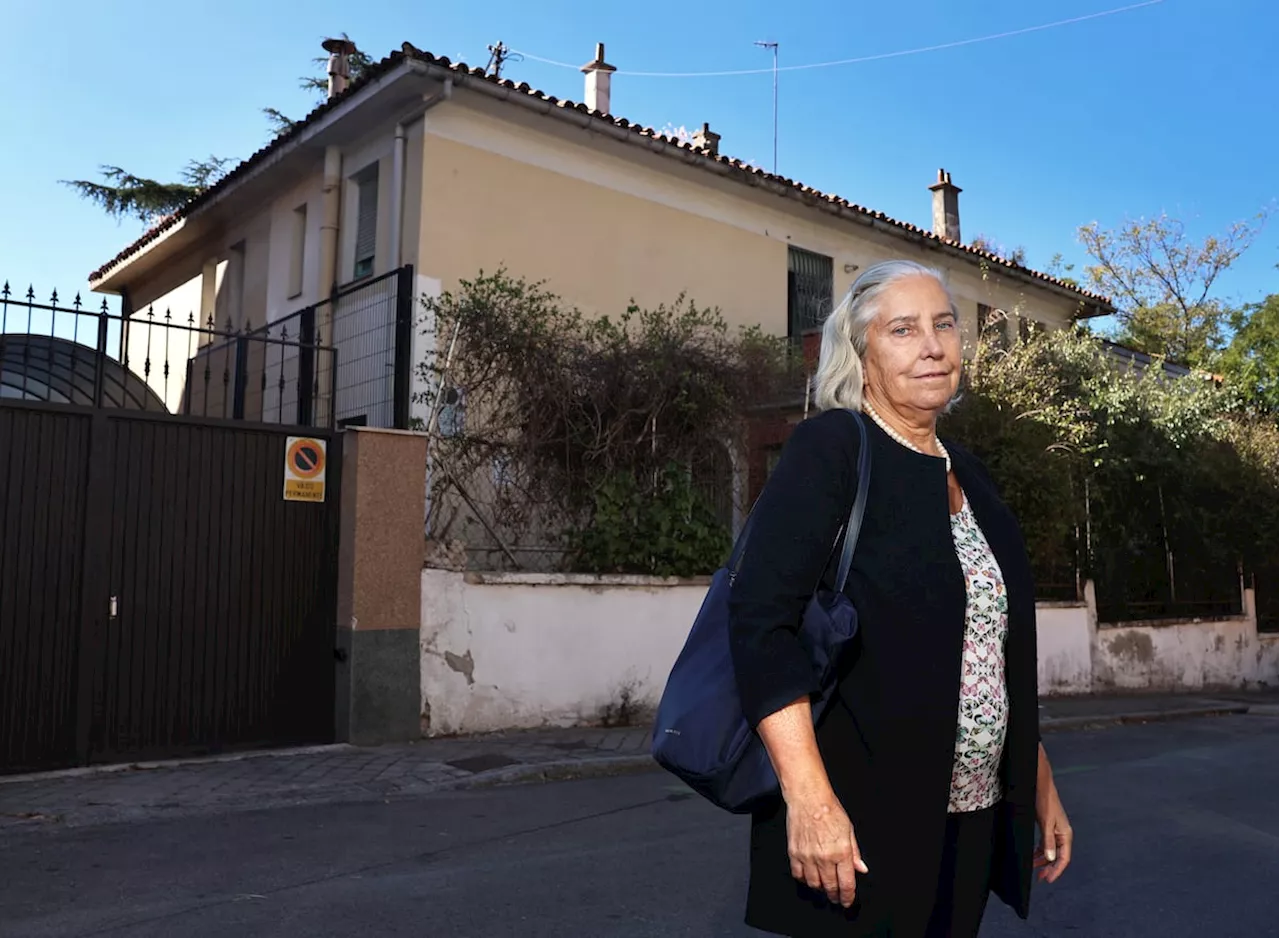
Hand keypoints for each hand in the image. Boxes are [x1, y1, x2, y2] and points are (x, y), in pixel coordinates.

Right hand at [785, 789, 868, 906]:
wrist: (808, 798)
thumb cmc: (829, 809)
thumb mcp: (849, 830)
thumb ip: (855, 852)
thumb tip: (861, 869)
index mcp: (841, 852)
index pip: (846, 884)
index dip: (847, 896)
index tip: (847, 900)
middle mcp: (824, 857)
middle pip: (830, 887)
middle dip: (834, 896)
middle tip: (836, 897)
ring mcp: (808, 856)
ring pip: (814, 884)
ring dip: (820, 888)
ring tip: (824, 886)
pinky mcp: (794, 853)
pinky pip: (798, 874)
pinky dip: (804, 879)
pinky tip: (809, 877)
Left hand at [1034, 778, 1072, 883]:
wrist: (1041, 785)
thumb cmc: (1045, 801)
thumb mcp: (1046, 823)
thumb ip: (1048, 841)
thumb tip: (1050, 858)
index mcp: (1066, 834)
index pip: (1064, 858)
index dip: (1057, 870)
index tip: (1048, 879)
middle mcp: (1063, 834)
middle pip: (1058, 857)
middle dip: (1049, 868)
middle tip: (1040, 877)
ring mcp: (1056, 831)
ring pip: (1051, 851)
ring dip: (1044, 860)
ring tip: (1034, 868)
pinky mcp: (1049, 827)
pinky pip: (1047, 844)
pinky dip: (1041, 851)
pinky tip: (1034, 856)